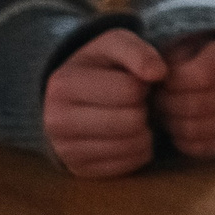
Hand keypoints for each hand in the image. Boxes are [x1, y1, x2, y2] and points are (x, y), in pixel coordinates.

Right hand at [43, 28, 166, 177]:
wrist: (71, 98)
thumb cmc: (100, 67)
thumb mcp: (114, 45)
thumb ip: (138, 51)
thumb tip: (158, 73)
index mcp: (63, 85)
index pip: (130, 90)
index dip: (143, 85)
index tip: (135, 82)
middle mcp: (56, 121)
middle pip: (132, 121)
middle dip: (144, 108)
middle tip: (137, 102)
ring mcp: (66, 150)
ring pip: (134, 145)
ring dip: (146, 130)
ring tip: (133, 116)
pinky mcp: (80, 170)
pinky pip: (130, 164)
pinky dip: (139, 149)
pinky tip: (128, 134)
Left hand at [156, 35, 214, 159]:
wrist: (212, 78)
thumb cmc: (187, 60)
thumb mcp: (177, 47)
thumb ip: (163, 56)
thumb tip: (155, 75)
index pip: (203, 75)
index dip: (174, 81)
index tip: (161, 79)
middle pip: (199, 105)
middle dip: (168, 103)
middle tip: (157, 98)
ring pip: (198, 129)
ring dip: (172, 122)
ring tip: (164, 111)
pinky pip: (201, 147)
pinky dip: (181, 139)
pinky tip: (176, 125)